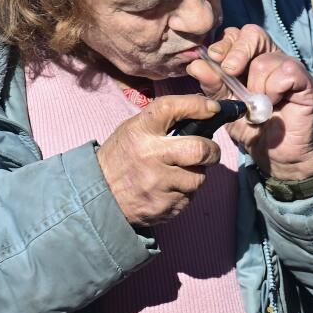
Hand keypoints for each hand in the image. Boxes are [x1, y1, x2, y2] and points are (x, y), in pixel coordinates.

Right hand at [97, 94, 223, 226]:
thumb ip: (164, 120)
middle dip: (212, 151)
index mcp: (140, 131)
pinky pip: (188, 197)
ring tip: (180, 172)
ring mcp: (157, 184)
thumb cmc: (122, 156)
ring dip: (196, 174)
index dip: (197, 106)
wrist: (100, 194)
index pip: (173, 108)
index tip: (212, 110)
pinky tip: (168, 189)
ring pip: (198, 177)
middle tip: (210, 152)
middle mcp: (149, 156)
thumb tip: (204, 110)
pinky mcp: (163, 206)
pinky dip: (184, 192)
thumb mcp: (133, 129)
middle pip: (199, 149)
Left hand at [186, 25, 312, 181]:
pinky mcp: (305, 81)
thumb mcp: (224, 105)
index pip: (236, 34)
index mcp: (249, 58)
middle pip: (253, 33)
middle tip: (231, 72)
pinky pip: (286, 73)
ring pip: (265, 60)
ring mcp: (289, 67)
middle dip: (236, 52)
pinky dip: (274, 90)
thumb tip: (196, 65)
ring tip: (256, 106)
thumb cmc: (250, 126)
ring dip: (254, 86)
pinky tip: (273, 104)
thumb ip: (212, 85)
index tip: (214, 60)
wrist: (274, 154)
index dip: (223, 44)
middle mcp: (270, 57)